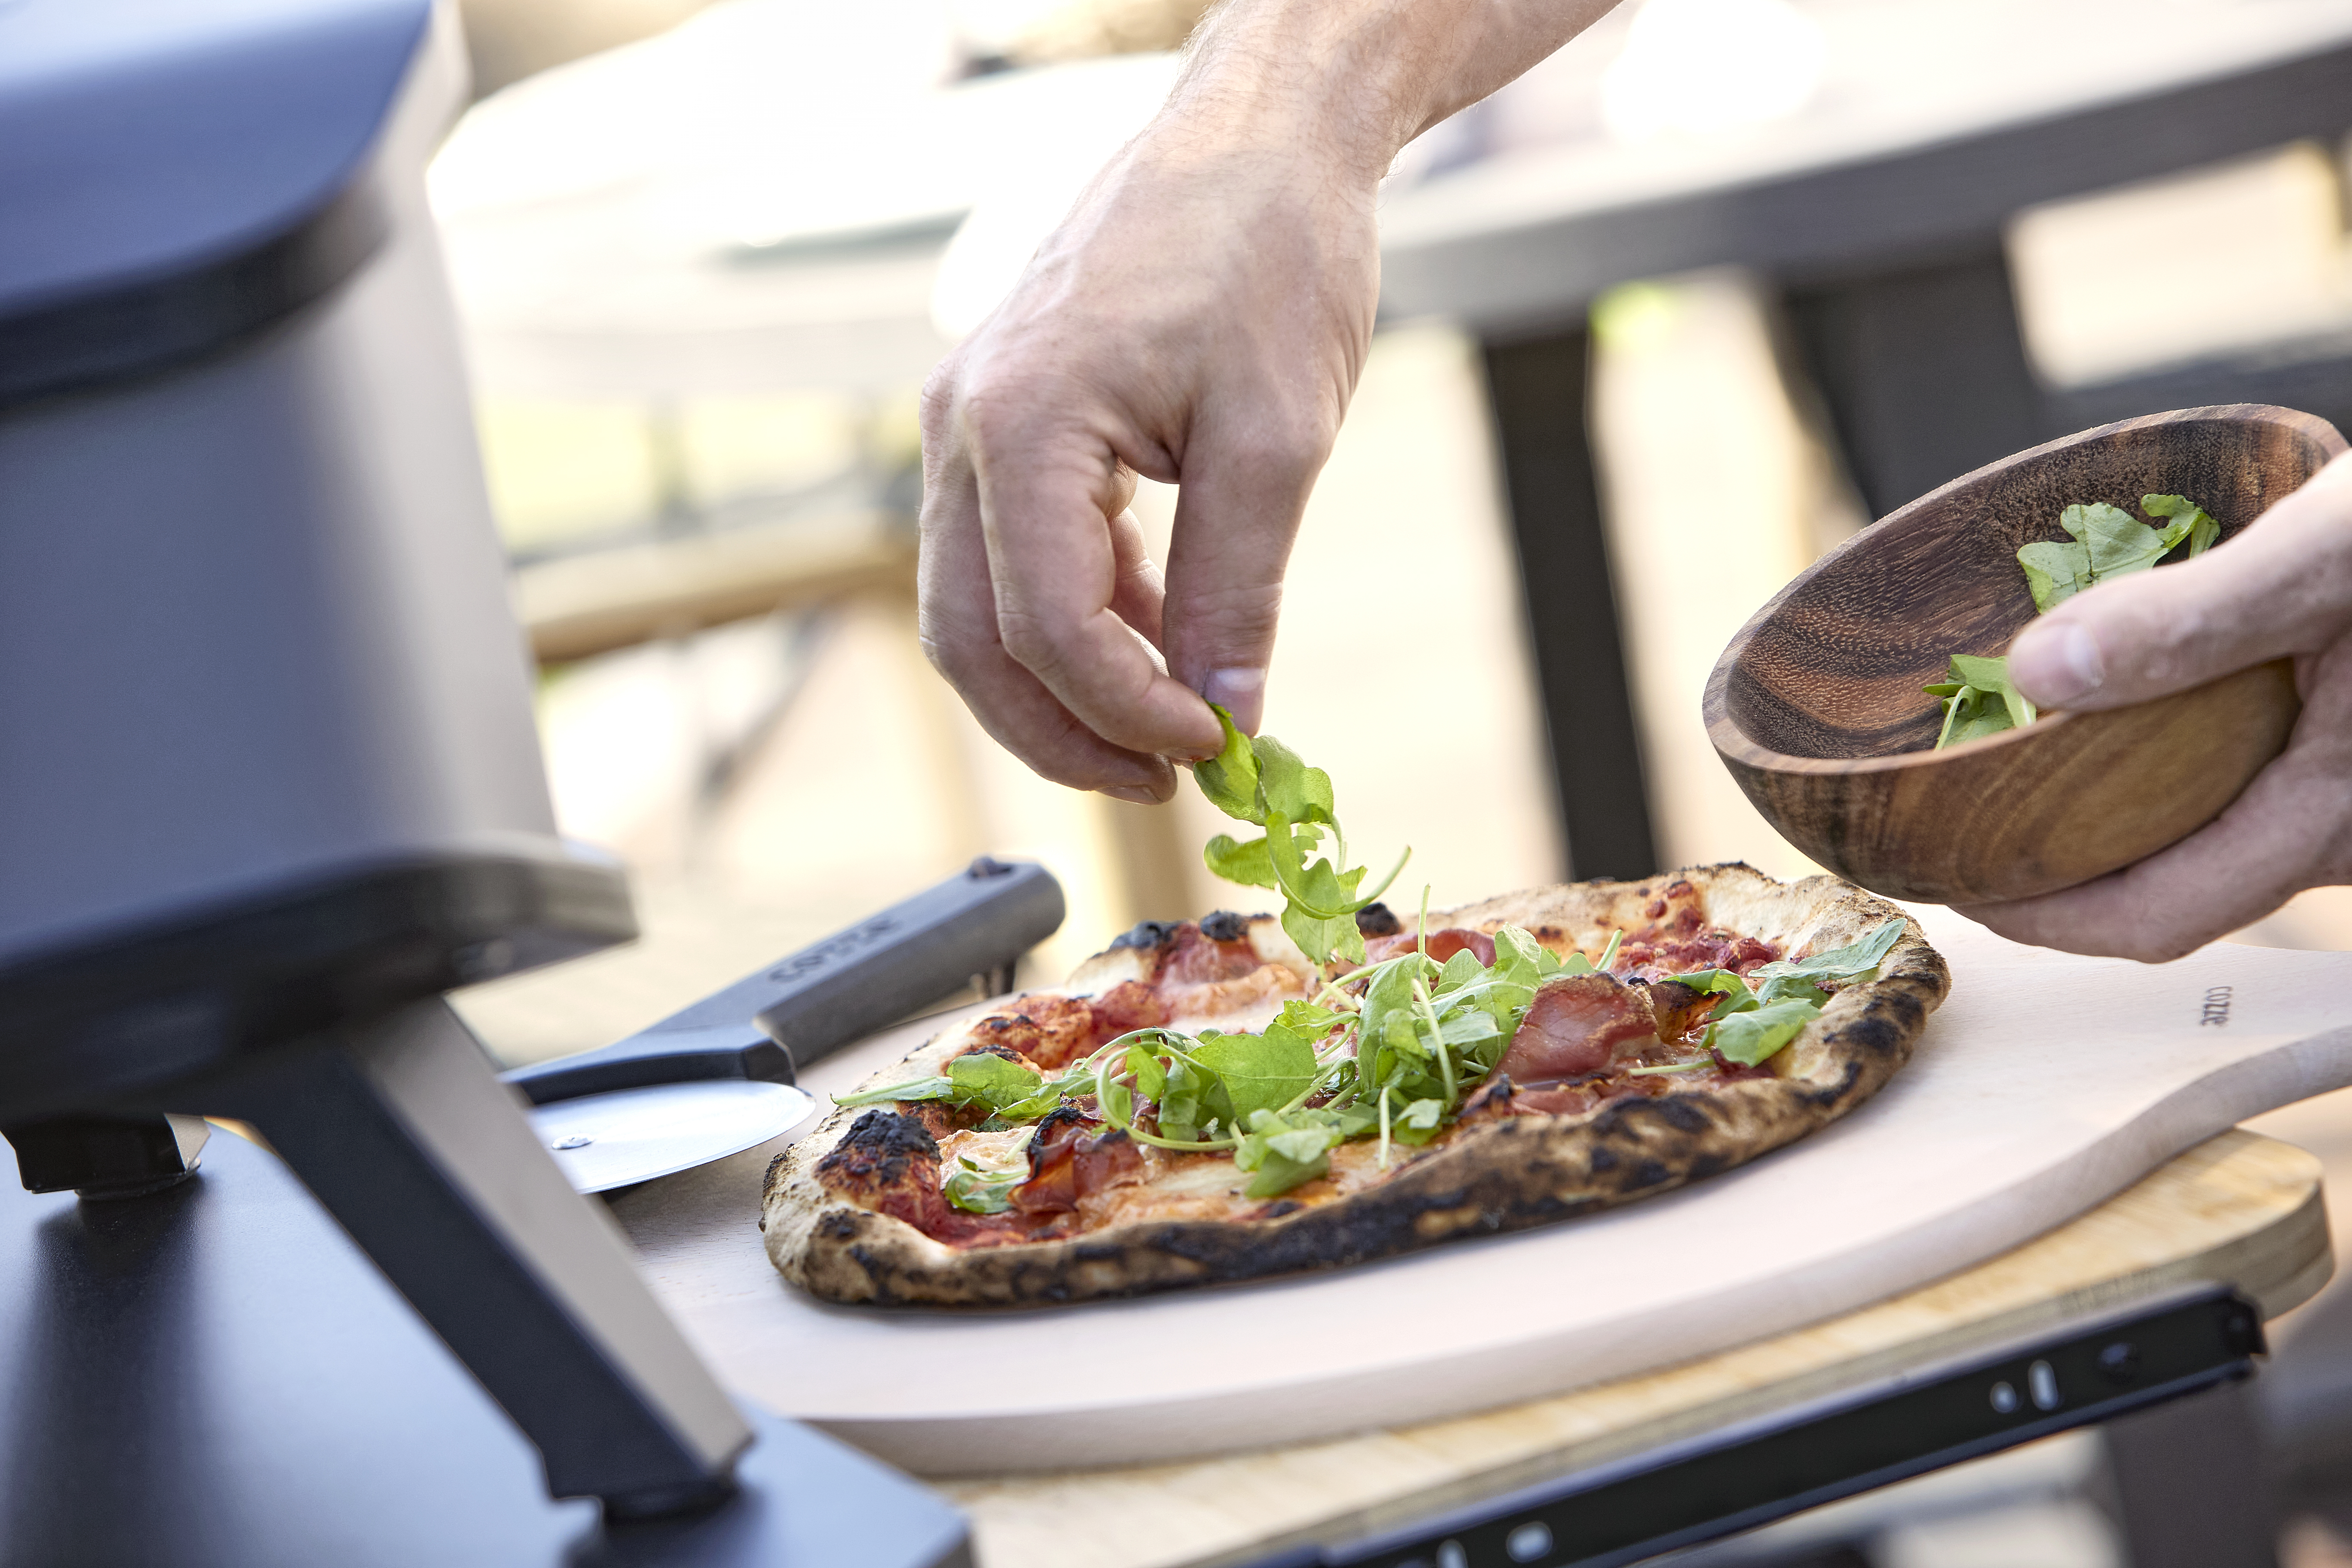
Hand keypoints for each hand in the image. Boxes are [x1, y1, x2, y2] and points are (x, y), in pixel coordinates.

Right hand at [917, 116, 1377, 800]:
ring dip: (1066, 686)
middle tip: (1164, 781)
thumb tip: (1228, 716)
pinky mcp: (1006, 422)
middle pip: (973, 640)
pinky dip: (1080, 616)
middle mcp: (964, 427)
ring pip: (980, 609)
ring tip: (1171, 726)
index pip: (1043, 625)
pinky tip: (1162, 636)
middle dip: (1064, 732)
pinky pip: (1014, 554)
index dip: (1125, 711)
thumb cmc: (1271, 255)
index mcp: (1019, 423)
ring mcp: (971, 422)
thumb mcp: (1278, 439)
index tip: (1214, 747)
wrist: (1259, 140)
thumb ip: (1239, 589)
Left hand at [1957, 450, 2351, 959]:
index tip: (1944, 880)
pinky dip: (2162, 770)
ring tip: (2008, 768)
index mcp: (2336, 819)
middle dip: (2060, 869)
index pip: (2156, 918)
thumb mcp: (2330, 554)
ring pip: (2209, 841)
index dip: (2038, 917)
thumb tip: (2039, 671)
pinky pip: (2243, 789)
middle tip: (1953, 824)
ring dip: (2109, 818)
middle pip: (2175, 890)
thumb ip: (2192, 618)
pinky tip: (2104, 715)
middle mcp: (2350, 835)